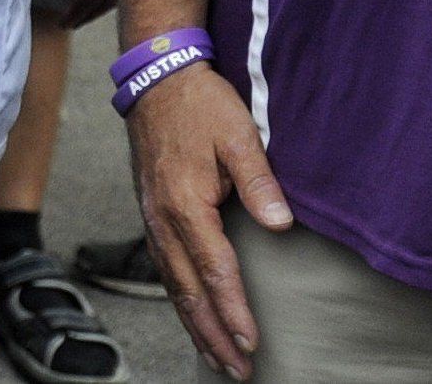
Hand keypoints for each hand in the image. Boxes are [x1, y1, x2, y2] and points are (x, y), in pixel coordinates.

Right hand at [128, 61, 292, 378]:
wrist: (155, 77)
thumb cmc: (200, 104)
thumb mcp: (238, 133)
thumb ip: (259, 180)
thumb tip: (280, 223)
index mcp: (185, 201)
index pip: (213, 268)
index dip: (233, 308)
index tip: (251, 342)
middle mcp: (162, 216)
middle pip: (187, 288)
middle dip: (212, 332)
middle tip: (237, 369)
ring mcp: (151, 215)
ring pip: (171, 282)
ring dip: (194, 323)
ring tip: (215, 357)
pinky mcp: (151, 211)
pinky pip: (163, 266)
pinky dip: (178, 298)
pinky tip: (191, 313)